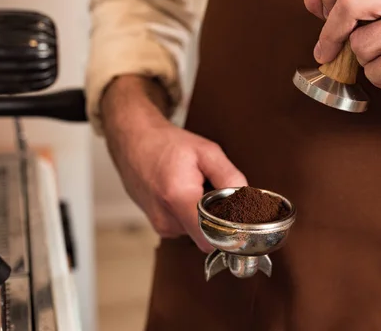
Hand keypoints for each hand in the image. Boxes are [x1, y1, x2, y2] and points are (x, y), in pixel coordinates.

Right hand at [100, 76, 246, 251]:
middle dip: (217, 218)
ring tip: (195, 188)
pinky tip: (185, 194)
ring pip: (197, 232)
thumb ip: (230, 177)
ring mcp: (160, 225)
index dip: (229, 233)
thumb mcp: (207, 151)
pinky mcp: (159, 226)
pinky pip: (186, 228)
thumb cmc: (167, 144)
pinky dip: (191, 214)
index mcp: (178, 197)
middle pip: (208, 234)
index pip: (210, 238)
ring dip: (203, 214)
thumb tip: (247, 201)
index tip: (238, 221)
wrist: (133, 141)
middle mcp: (166, 218)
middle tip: (213, 191)